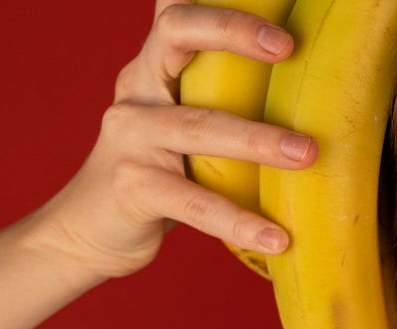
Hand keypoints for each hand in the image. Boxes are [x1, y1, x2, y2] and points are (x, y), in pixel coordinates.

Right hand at [28, 1, 315, 279]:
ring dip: (257, 139)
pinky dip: (237, 220)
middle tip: (289, 47)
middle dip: (234, 31)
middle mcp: (138, 89)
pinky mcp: (132, 187)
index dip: (222, 4)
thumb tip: (306, 75)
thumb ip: (223, 89)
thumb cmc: (160, 168)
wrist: (88, 231)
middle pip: (178, 34)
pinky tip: (277, 237)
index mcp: (157, 65)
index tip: (272, 13)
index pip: (182, 12)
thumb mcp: (184, 116)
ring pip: (198, 125)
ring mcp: (130, 136)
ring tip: (308, 153)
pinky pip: (192, 202)